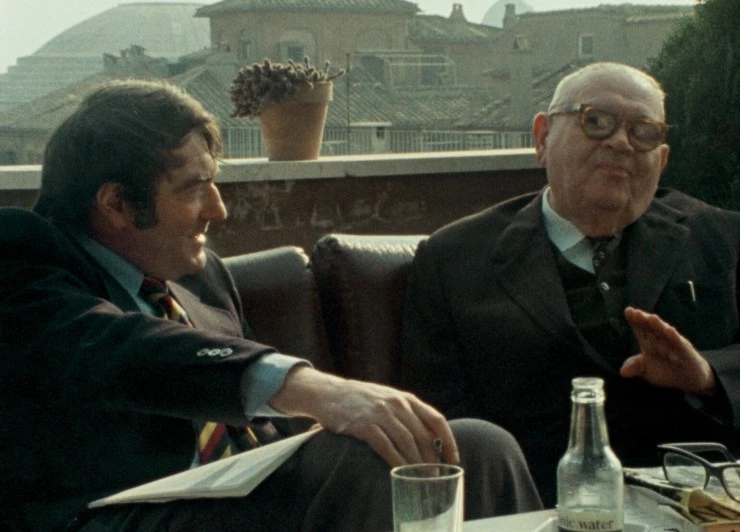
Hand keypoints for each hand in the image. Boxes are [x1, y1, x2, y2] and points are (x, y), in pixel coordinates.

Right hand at [269, 366, 459, 466]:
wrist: (328, 392)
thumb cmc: (360, 399)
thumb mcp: (388, 398)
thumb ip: (406, 412)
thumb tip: (428, 438)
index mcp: (406, 398)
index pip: (436, 419)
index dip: (448, 440)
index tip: (453, 458)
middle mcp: (396, 404)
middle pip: (423, 435)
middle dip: (432, 459)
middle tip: (435, 476)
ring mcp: (380, 413)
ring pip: (407, 443)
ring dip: (416, 464)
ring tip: (421, 478)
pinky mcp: (363, 425)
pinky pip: (385, 446)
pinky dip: (396, 461)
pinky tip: (400, 472)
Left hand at [620, 306, 715, 393]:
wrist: (689, 378)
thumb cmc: (665, 370)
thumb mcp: (646, 370)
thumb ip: (635, 367)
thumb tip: (622, 372)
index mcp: (649, 342)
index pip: (641, 329)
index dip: (635, 320)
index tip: (628, 311)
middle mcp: (661, 340)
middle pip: (651, 328)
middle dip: (644, 320)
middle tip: (636, 312)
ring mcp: (674, 345)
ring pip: (665, 333)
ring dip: (658, 326)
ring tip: (651, 318)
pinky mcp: (686, 352)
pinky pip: (679, 344)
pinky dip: (674, 338)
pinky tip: (670, 331)